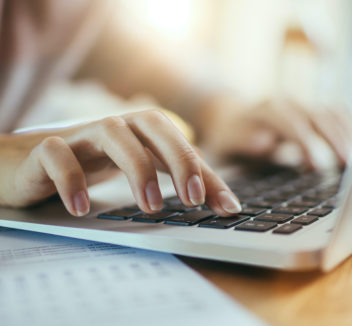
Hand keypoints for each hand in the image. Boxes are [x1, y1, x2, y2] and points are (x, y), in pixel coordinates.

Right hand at [0, 110, 241, 216]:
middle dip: (178, 157)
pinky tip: (82, 208)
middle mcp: (115, 127)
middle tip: (193, 199)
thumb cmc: (89, 164)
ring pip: (111, 131)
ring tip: (151, 207)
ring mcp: (80, 135)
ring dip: (136, 168)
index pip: (181, 144)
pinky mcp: (44, 149)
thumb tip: (226, 204)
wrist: (25, 162)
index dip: (207, 173)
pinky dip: (71, 178)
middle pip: (152, 122)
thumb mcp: (137, 172)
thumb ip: (178, 183)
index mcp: (139, 132)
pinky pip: (56, 153)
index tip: (227, 207)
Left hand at [199, 98, 351, 168]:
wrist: (228, 116)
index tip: (318, 165)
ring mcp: (303, 104)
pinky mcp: (313, 111)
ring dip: (349, 134)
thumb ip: (245, 142)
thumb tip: (266, 143)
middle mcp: (288, 102)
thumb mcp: (227, 142)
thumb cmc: (227, 137)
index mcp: (267, 109)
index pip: (292, 122)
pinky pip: (339, 112)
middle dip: (336, 139)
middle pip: (320, 115)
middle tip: (349, 165)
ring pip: (333, 112)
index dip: (307, 143)